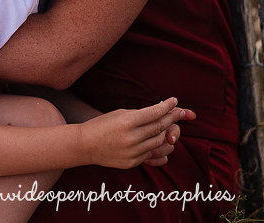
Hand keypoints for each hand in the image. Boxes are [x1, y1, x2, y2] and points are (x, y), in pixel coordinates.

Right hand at [80, 97, 194, 169]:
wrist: (85, 145)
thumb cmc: (103, 124)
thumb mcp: (121, 113)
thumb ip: (141, 114)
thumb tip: (162, 112)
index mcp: (127, 121)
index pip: (154, 113)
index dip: (167, 106)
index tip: (174, 101)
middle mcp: (131, 138)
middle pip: (160, 127)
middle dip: (171, 118)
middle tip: (178, 111)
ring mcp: (132, 152)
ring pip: (159, 141)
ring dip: (166, 132)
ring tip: (168, 124)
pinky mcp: (132, 162)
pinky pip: (151, 153)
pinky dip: (156, 145)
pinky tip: (158, 138)